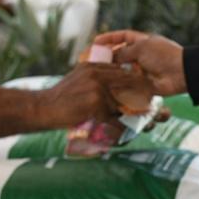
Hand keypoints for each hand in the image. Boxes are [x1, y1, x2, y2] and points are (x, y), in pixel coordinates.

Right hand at [39, 63, 153, 128]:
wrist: (43, 108)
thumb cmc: (61, 98)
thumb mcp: (78, 79)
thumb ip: (96, 78)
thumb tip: (115, 85)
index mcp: (93, 66)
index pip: (121, 71)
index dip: (136, 81)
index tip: (148, 90)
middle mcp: (96, 74)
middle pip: (127, 83)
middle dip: (142, 94)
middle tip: (155, 105)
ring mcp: (96, 88)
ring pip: (123, 101)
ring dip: (136, 112)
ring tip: (148, 119)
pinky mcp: (94, 104)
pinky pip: (113, 117)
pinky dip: (120, 126)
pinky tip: (126, 132)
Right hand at [94, 30, 186, 94]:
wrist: (181, 73)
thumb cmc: (163, 55)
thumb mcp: (141, 48)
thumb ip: (124, 52)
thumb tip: (110, 57)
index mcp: (142, 42)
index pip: (122, 37)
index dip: (109, 38)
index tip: (96, 42)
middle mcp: (141, 55)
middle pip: (121, 55)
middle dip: (108, 58)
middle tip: (93, 62)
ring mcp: (142, 70)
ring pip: (123, 70)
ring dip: (113, 72)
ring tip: (97, 75)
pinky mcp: (143, 84)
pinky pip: (129, 84)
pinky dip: (121, 85)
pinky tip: (108, 86)